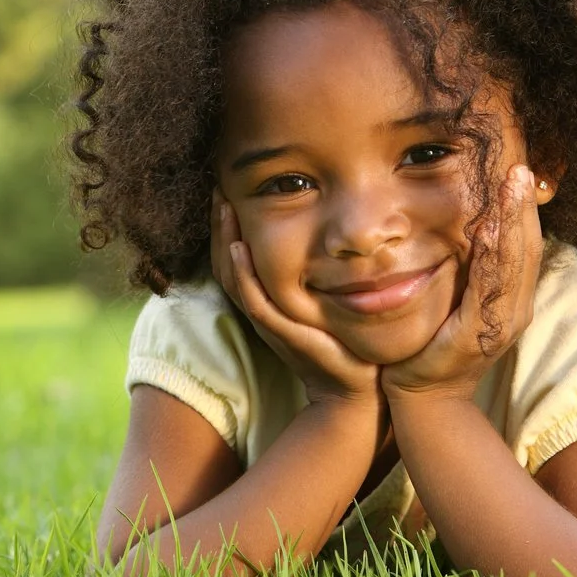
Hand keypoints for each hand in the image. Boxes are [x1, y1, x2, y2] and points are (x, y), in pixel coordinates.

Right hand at [211, 190, 383, 412]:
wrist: (357, 388)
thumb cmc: (345, 343)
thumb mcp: (326, 299)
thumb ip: (320, 273)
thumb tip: (332, 235)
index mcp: (268, 300)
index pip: (235, 257)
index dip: (227, 226)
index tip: (229, 191)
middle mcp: (262, 309)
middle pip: (225, 261)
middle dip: (220, 224)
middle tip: (219, 189)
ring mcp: (269, 321)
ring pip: (233, 275)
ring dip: (225, 240)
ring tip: (224, 207)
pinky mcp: (281, 332)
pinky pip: (252, 299)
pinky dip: (242, 273)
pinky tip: (239, 246)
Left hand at [381, 164, 544, 400]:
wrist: (423, 398)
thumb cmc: (433, 346)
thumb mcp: (456, 301)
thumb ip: (467, 271)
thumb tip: (469, 228)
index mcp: (512, 299)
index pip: (524, 245)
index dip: (524, 209)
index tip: (519, 172)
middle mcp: (515, 309)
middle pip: (527, 248)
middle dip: (523, 206)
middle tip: (521, 167)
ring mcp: (500, 324)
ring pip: (513, 263)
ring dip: (513, 221)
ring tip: (512, 185)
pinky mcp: (477, 335)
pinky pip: (487, 289)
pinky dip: (490, 258)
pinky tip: (487, 231)